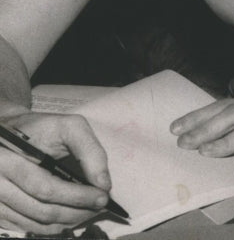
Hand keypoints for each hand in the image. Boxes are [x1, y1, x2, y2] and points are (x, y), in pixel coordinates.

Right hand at [0, 112, 111, 235]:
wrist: (10, 135)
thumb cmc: (41, 129)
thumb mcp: (67, 127)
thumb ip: (89, 150)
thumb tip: (103, 184)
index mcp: (8, 161)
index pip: (46, 188)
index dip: (77, 196)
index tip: (102, 196)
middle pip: (41, 210)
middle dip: (76, 211)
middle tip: (100, 206)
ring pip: (35, 223)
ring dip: (67, 221)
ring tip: (89, 211)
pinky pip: (26, 227)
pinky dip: (51, 227)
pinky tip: (69, 217)